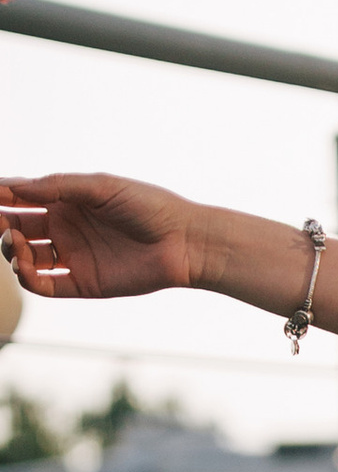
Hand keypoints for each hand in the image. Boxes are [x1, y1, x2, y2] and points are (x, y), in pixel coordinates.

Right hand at [0, 172, 202, 303]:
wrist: (184, 242)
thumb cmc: (149, 207)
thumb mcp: (102, 187)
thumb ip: (59, 186)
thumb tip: (15, 186)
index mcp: (67, 201)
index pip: (22, 197)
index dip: (1, 195)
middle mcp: (66, 228)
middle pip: (16, 227)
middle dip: (0, 224)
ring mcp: (72, 256)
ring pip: (25, 257)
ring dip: (12, 251)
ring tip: (16, 243)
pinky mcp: (82, 283)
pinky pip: (44, 285)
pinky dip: (28, 278)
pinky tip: (26, 267)